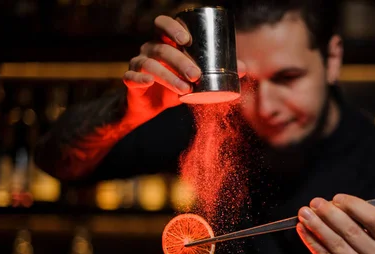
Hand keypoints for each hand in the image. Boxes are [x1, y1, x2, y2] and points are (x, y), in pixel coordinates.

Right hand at [123, 15, 245, 122]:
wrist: (150, 108)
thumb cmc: (175, 87)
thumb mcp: (195, 79)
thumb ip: (215, 71)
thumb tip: (243, 69)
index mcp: (164, 42)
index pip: (163, 24)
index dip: (173, 27)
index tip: (187, 39)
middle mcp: (149, 49)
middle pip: (161, 48)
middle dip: (180, 61)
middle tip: (196, 74)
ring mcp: (137, 64)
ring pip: (149, 64)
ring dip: (168, 76)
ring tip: (185, 89)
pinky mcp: (130, 81)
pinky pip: (131, 77)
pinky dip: (139, 78)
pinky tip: (149, 82)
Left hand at [296, 194, 374, 253]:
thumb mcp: (374, 248)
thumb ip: (360, 228)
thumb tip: (331, 205)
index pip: (374, 218)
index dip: (354, 205)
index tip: (336, 198)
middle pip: (351, 230)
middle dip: (330, 213)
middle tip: (315, 202)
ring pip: (335, 243)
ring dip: (317, 225)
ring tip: (304, 213)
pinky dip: (312, 242)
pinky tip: (303, 231)